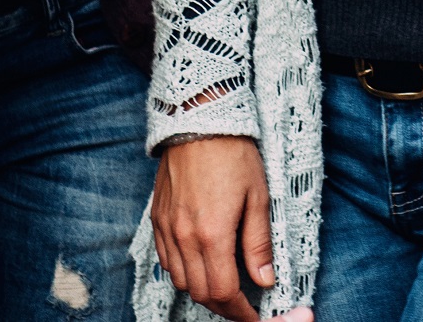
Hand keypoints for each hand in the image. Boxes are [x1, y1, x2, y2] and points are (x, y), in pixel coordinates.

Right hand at [152, 135, 283, 321]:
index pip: (224, 291)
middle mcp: (184, 237)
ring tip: (224, 288)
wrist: (199, 120)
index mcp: (212, 234)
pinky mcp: (157, 219)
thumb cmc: (233, 155)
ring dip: (202, 291)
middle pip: (200, 293)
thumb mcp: (258, 197)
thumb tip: (265, 279)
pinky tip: (200, 266)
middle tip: (242, 306)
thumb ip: (259, 243)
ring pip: (180, 281)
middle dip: (223, 307)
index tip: (254, 315)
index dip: (240, 311)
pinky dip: (183, 273)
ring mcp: (167, 229)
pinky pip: (166, 261)